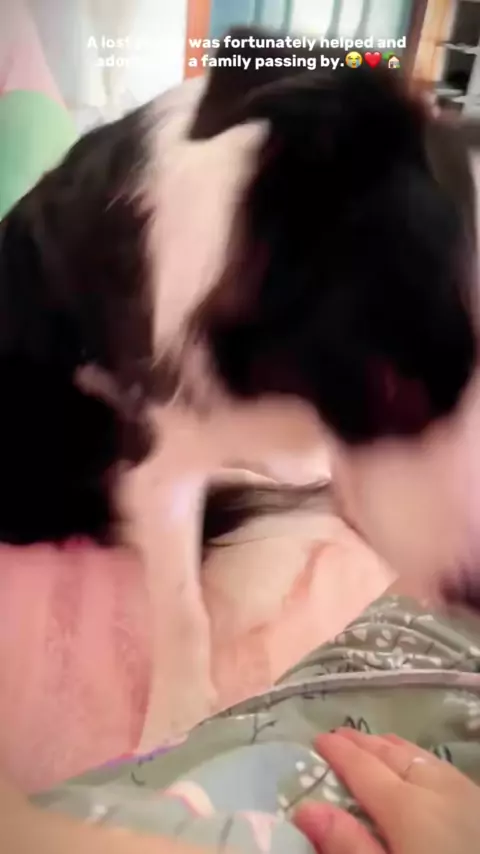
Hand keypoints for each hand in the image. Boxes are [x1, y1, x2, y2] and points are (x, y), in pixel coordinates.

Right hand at [294, 729, 479, 853]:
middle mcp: (438, 789)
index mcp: (407, 806)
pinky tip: (423, 769)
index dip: (338, 753)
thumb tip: (307, 809)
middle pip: (393, 755)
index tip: (317, 740)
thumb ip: (350, 847)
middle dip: (364, 744)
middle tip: (338, 735)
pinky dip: (421, 760)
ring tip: (376, 742)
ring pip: (423, 758)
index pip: (363, 768)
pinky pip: (444, 770)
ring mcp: (468, 796)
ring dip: (393, 748)